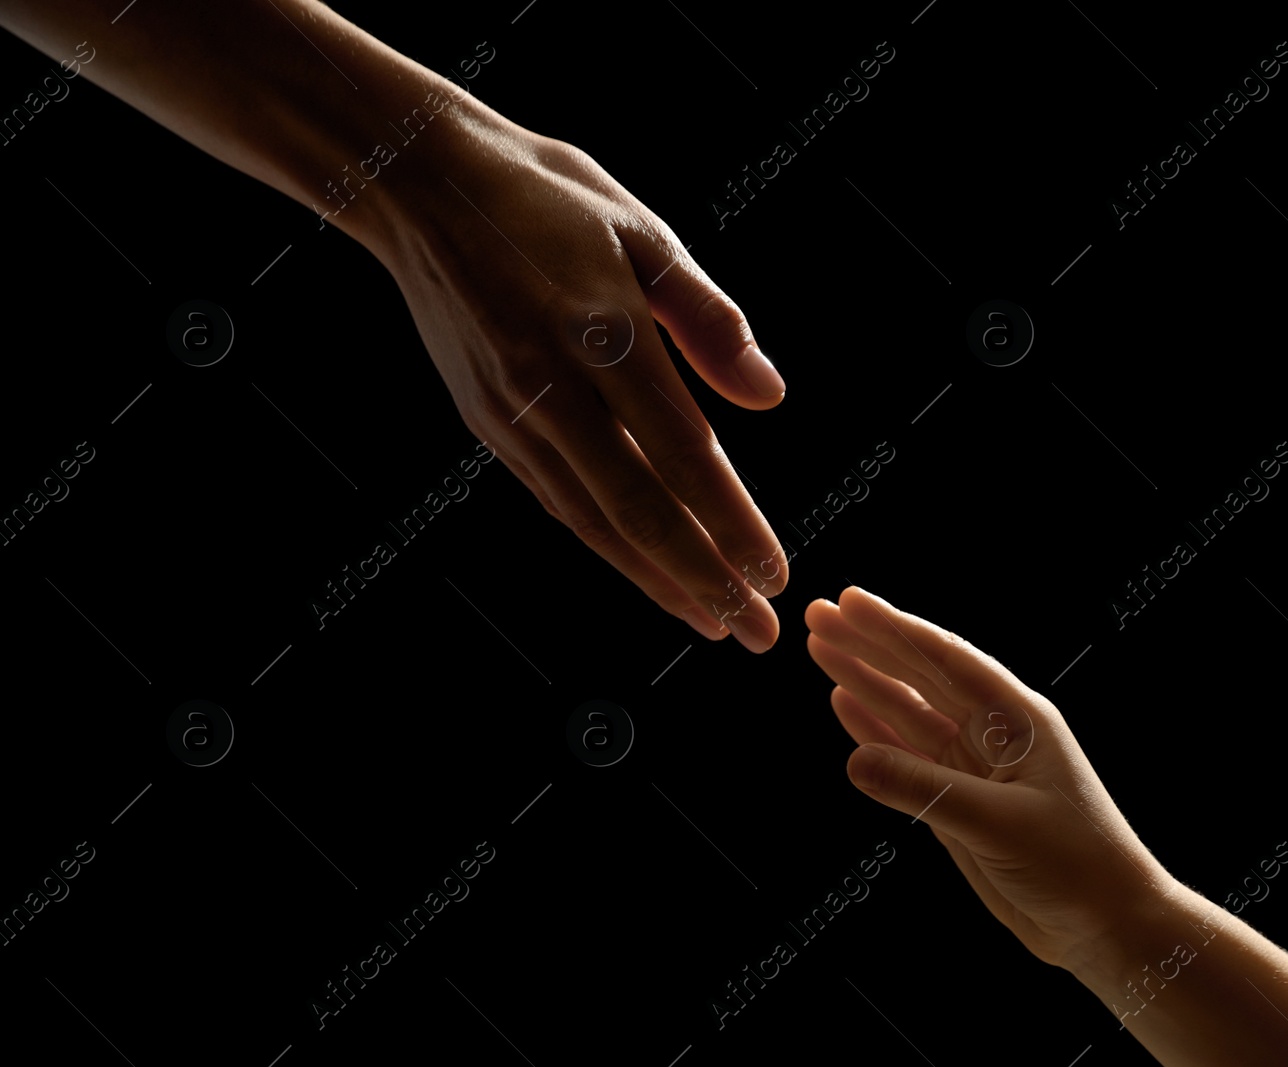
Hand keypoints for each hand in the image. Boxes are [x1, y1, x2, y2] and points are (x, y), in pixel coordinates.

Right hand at [365, 103, 789, 650]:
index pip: (683, 454)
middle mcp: (553, 386)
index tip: (776, 574)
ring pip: (590, 518)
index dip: (731, 523)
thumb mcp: (642, 231)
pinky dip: (603, 544)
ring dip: (654, 579)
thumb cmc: (548, 197)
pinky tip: (641, 571)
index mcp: (605, 333)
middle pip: (638, 508)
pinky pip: (554, 498)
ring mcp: (511, 411)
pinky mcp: (485, 422)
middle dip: (702, 579)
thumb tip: (769, 397)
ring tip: (708, 621)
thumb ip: (708, 320)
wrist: (420, 181)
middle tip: (755, 633)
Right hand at [805, 586, 1175, 969]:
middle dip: (869, 645)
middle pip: (920, 677)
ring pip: (908, 713)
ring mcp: (974, 767)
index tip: (849, 602)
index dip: (896, 629)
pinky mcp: (959, 803)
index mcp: (1017, 719)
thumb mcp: (998, 823)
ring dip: (865, 681)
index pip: (946, 660)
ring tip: (822, 650)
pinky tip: (845, 705)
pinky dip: (875, 732)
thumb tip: (855, 761)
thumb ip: (924, 791)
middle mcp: (993, 733)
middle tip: (817, 616)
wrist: (1108, 925)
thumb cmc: (1076, 865)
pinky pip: (907, 758)